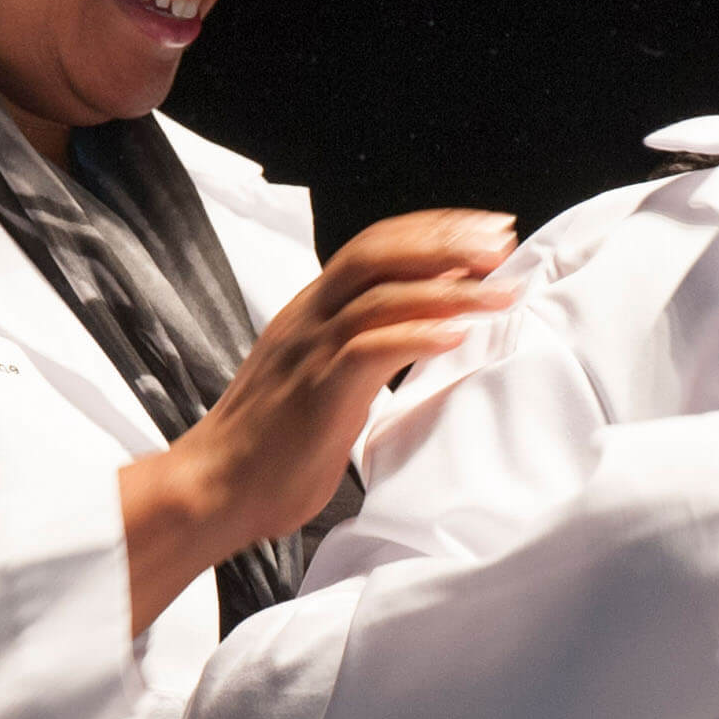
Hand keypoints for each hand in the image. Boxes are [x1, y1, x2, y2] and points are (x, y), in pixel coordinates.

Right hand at [120, 209, 517, 630]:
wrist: (215, 488)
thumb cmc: (277, 442)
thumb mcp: (330, 375)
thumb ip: (373, 342)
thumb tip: (433, 317)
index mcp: (313, 310)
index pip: (375, 245)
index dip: (434, 230)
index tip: (488, 230)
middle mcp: (310, 317)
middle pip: (379, 252)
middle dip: (447, 241)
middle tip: (503, 241)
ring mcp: (310, 351)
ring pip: (381, 295)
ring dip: (449, 289)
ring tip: (501, 291)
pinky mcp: (316, 389)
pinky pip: (369, 349)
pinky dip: (417, 337)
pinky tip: (458, 336)